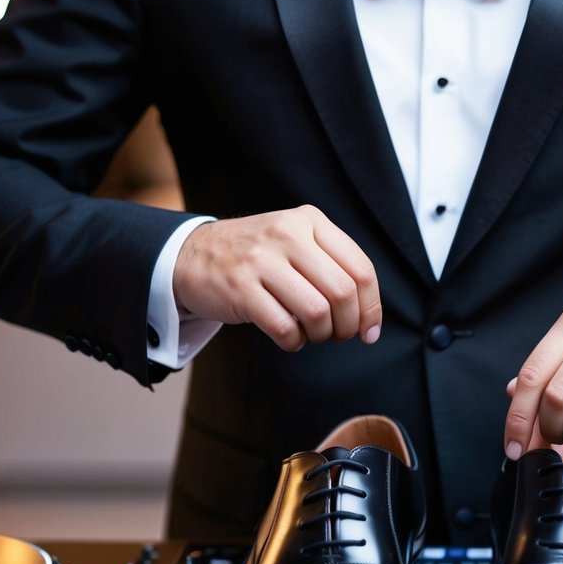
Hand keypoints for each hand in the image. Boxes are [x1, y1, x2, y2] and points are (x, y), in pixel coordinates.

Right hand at [173, 205, 380, 350]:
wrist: (191, 255)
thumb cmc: (255, 257)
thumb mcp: (295, 240)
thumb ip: (332, 264)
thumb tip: (367, 314)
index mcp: (310, 221)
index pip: (360, 268)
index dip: (371, 307)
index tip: (368, 330)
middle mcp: (287, 234)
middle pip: (342, 292)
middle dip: (347, 325)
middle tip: (338, 335)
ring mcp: (261, 260)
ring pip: (317, 311)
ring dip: (320, 334)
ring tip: (311, 334)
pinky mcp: (240, 288)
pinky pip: (284, 327)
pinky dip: (293, 342)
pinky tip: (288, 337)